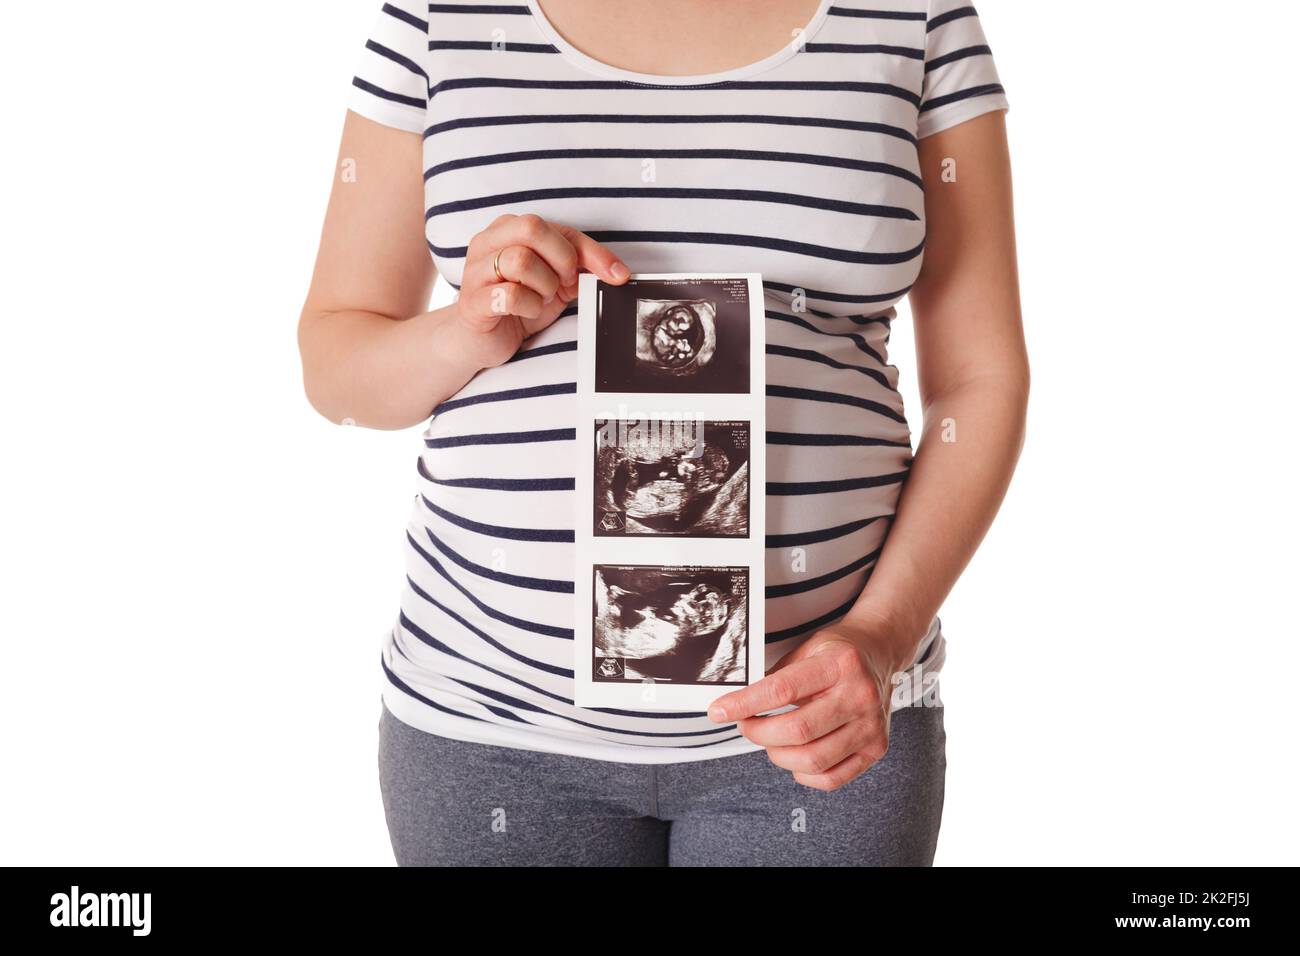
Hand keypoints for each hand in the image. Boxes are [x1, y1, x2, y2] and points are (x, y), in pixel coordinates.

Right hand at [454, 213, 627, 368]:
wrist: (479, 339)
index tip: (614, 274)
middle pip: (532, 228)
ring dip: (544, 286)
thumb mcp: (555, 279)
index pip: (558, 227)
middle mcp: (487, 243)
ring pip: (520, 260)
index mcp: (507, 229)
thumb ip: (579, 266)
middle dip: (561, 260)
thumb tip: (616, 271)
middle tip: (563, 284)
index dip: (591, 251)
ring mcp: (476, 272)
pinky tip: (527, 311)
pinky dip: (529, 306)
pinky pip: (509, 294)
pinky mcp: (473, 302)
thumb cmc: (516, 303)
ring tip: (540, 299)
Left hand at [707, 620, 914, 790]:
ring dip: (778, 755)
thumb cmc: (838, 654)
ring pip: (813, 760)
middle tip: (746, 725)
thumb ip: (776, 677)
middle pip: (797, 731)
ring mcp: (871, 726)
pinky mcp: (876, 748)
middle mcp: (859, 696)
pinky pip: (832, 778)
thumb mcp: (807, 649)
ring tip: (770, 741)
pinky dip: (804, 775)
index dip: (745, 704)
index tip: (720, 711)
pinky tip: (795, 758)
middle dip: (758, 733)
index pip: (782, 690)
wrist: (879, 655)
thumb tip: (737, 703)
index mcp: (839, 665)